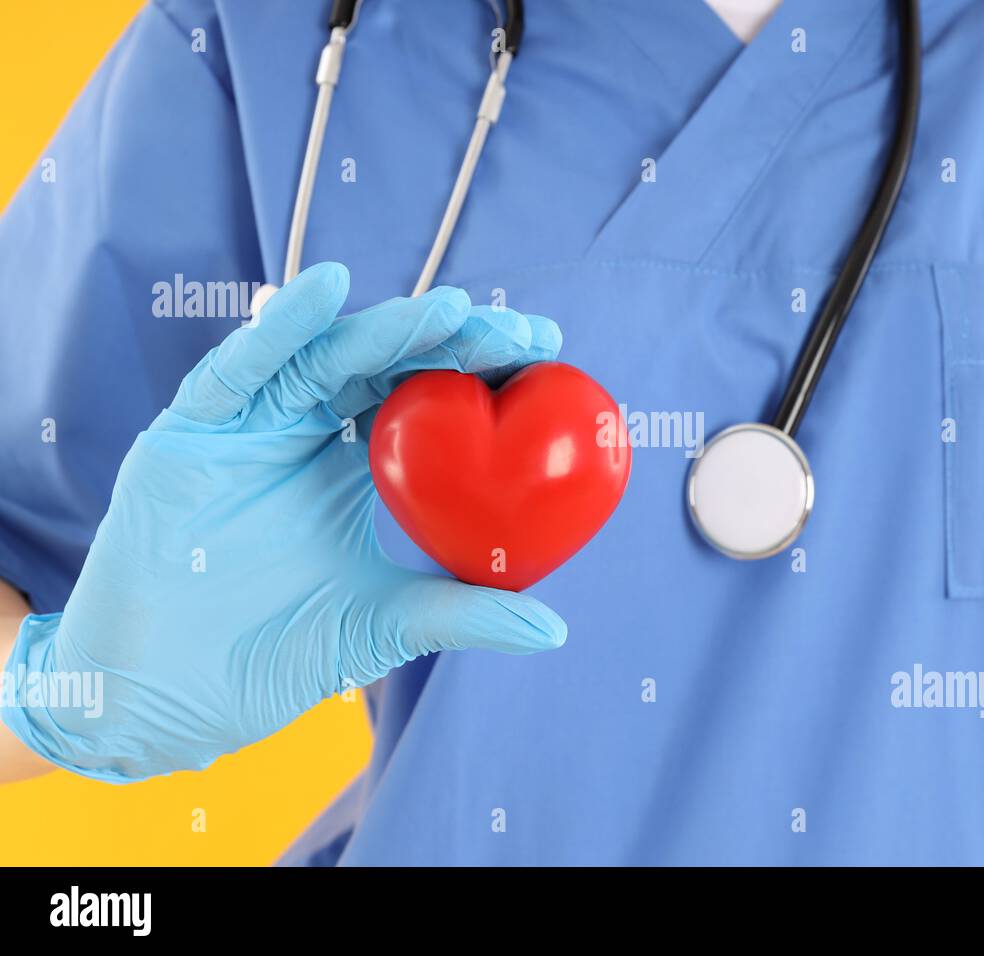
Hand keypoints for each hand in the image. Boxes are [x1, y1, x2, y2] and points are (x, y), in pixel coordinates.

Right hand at [0, 262, 565, 782]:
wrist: (165, 697)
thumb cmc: (269, 657)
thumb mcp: (382, 628)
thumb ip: (462, 615)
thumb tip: (555, 629)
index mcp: (354, 467)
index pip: (430, 402)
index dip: (483, 372)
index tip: (548, 357)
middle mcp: (308, 432)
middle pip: (389, 366)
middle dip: (455, 342)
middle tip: (521, 335)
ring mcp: (251, 427)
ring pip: (324, 357)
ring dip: (387, 329)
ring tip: (450, 310)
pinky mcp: (192, 431)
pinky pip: (236, 371)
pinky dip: (277, 329)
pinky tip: (324, 291)